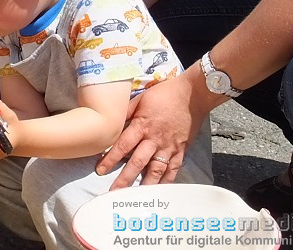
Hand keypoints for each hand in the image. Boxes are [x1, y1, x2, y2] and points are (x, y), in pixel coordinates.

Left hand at [96, 74, 201, 188]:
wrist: (192, 94)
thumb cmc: (165, 94)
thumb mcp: (141, 98)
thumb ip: (127, 112)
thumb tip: (113, 122)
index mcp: (142, 125)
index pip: (123, 145)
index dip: (110, 158)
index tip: (100, 170)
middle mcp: (155, 139)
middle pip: (137, 162)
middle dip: (124, 178)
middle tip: (114, 192)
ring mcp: (169, 147)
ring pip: (155, 170)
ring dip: (145, 185)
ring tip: (136, 197)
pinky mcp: (181, 150)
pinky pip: (173, 169)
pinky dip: (166, 181)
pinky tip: (159, 191)